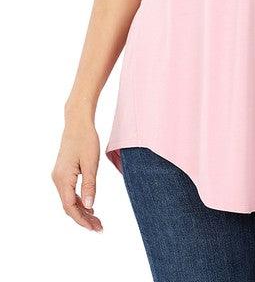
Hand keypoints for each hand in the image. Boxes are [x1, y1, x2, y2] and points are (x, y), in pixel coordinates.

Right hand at [51, 116, 102, 231]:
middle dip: (83, 218)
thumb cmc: (86, 140)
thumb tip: (89, 207)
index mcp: (63, 178)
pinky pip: (69, 192)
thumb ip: (90, 186)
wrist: (77, 123)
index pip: (70, 206)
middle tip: (99, 228)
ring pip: (69, 200)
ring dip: (82, 211)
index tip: (95, 228)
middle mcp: (57, 179)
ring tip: (96, 220)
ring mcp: (59, 176)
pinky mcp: (63, 173)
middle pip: (69, 206)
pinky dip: (79, 201)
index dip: (82, 220)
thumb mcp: (91, 164)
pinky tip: (89, 207)